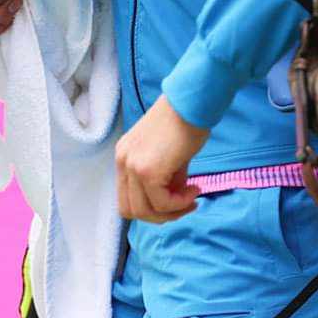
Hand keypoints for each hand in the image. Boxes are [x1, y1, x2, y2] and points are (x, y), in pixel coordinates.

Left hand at [115, 94, 208, 223]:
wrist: (193, 102)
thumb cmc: (186, 121)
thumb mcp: (170, 154)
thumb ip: (166, 178)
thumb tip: (174, 198)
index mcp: (125, 155)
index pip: (127, 197)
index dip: (152, 207)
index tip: (178, 200)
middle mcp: (123, 161)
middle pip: (130, 210)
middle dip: (160, 215)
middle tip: (186, 204)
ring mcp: (132, 166)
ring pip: (144, 212)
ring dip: (172, 212)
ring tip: (192, 197)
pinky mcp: (147, 171)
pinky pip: (162, 203)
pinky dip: (180, 204)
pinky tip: (195, 190)